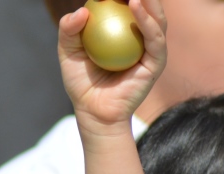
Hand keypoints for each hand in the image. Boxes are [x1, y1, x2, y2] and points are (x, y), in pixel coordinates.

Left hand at [57, 0, 165, 131]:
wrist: (93, 112)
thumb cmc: (81, 83)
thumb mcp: (67, 52)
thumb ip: (68, 29)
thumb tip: (82, 11)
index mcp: (123, 34)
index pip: (124, 6)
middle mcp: (139, 39)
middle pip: (145, 8)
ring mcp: (150, 50)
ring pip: (156, 18)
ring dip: (148, 0)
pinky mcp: (156, 63)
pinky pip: (154, 38)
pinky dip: (147, 21)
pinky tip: (136, 6)